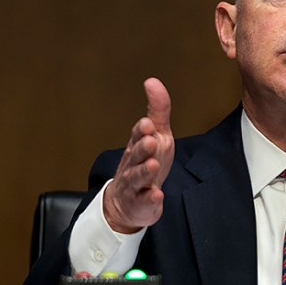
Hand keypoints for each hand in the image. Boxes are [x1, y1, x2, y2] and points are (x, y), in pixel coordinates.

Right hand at [103, 77, 173, 232]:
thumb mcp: (157, 135)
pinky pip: (144, 201)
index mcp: (138, 146)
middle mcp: (133, 164)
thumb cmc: (146, 164)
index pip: (138, 135)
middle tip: (150, 140)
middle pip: (136, 155)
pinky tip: (157, 195)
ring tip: (152, 164)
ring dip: (144, 170)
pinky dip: (150, 198)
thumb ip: (158, 110)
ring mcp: (135, 184)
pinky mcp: (141, 203)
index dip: (142, 130)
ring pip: (137, 177)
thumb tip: (153, 81)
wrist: (127, 203)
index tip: (147, 123)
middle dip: (142, 147)